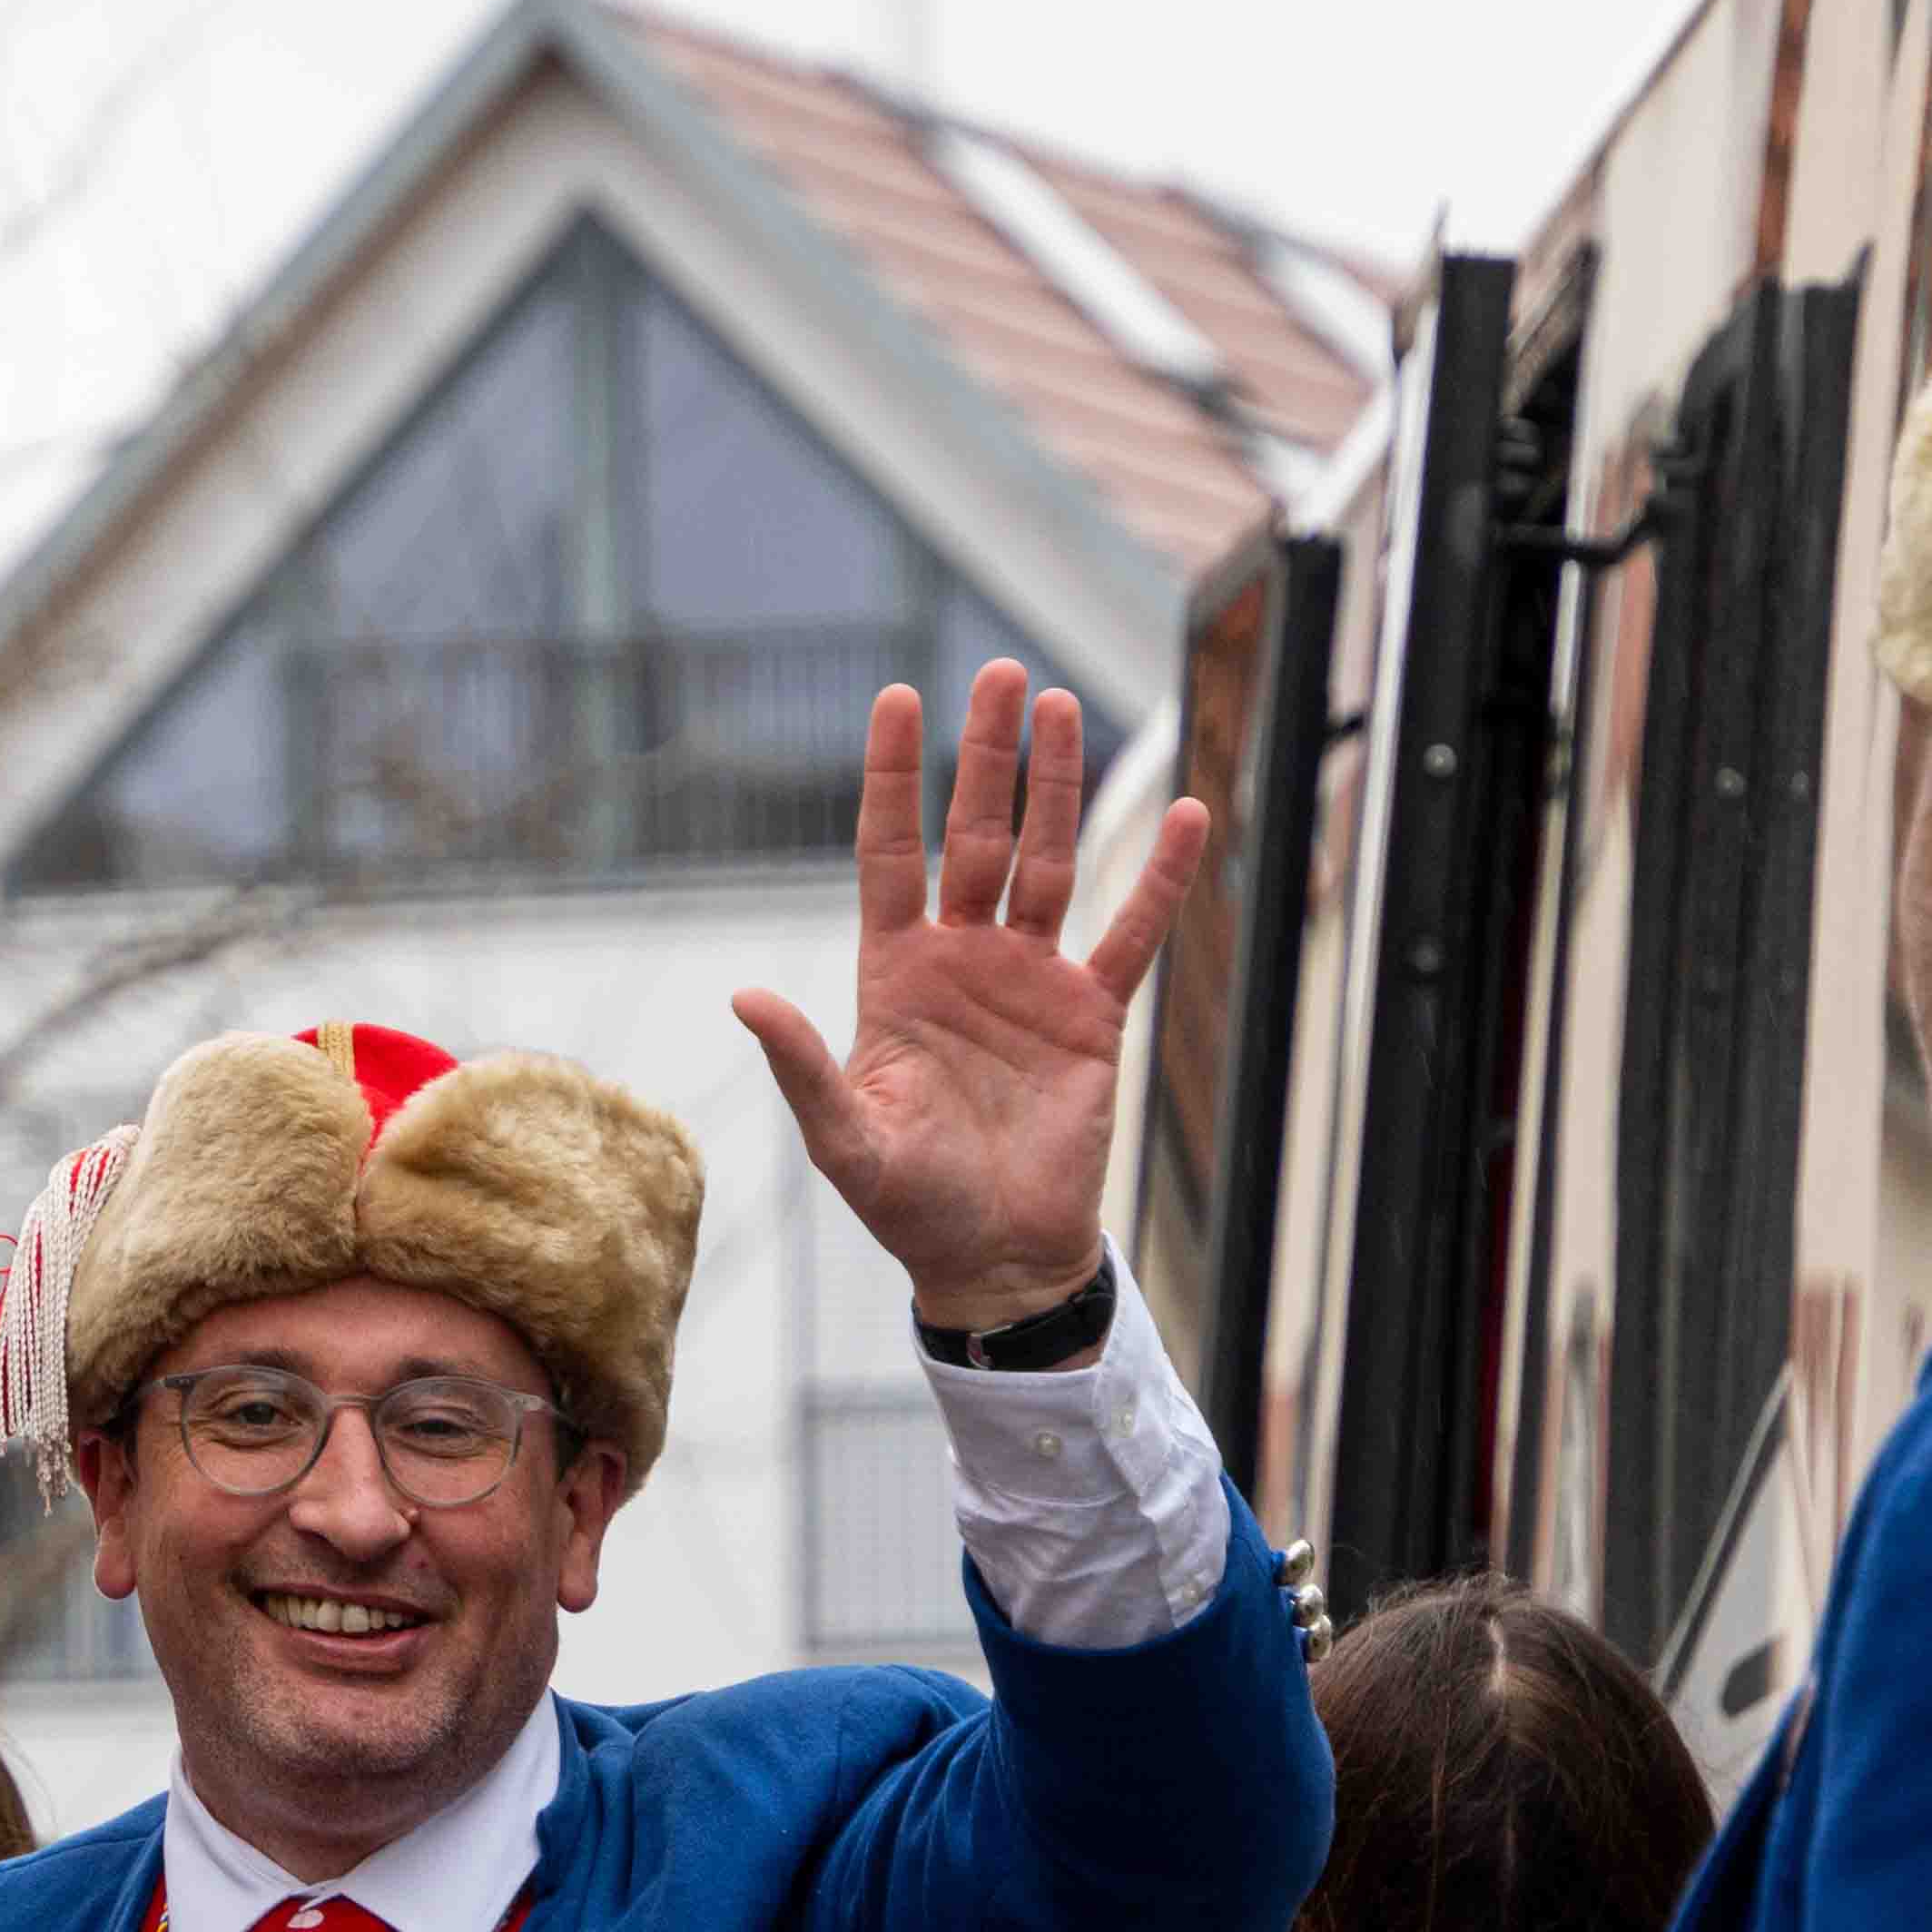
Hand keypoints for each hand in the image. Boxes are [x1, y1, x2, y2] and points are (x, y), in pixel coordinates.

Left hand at [734, 663, 1208, 1331]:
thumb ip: (803, 1064)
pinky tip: (1185, 814)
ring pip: (1047, 862)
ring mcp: (1031, 980)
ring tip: (1062, 709)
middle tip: (1000, 674)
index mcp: (895, 974)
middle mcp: (963, 959)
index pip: (891, 851)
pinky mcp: (1092, 1016)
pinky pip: (1130, 933)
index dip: (894, 778)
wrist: (993, 1257)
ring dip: (1057, 788)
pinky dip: (1158, 879)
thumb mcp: (845, 1136)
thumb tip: (746, 995)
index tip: (898, 699)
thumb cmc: (909, 1202)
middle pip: (977, 835)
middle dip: (987, 757)